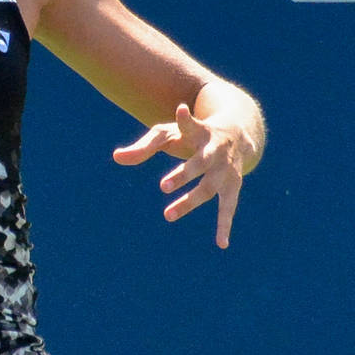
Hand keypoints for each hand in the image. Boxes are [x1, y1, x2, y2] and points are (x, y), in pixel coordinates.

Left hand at [113, 102, 245, 249]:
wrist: (238, 134)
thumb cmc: (193, 134)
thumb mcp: (169, 134)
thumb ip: (144, 147)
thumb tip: (116, 157)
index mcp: (201, 132)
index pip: (192, 125)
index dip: (186, 120)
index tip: (181, 111)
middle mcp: (216, 150)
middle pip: (201, 162)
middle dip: (184, 174)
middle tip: (163, 186)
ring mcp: (226, 169)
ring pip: (209, 187)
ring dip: (189, 202)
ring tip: (167, 215)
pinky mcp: (233, 185)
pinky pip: (229, 206)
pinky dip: (225, 224)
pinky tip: (221, 243)